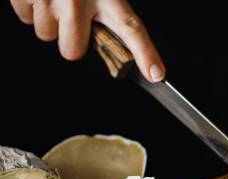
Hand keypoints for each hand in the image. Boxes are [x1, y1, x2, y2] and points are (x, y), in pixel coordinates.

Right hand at [10, 0, 164, 81]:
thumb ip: (110, 14)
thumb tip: (118, 44)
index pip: (130, 27)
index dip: (145, 53)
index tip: (155, 74)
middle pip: (73, 51)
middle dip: (72, 41)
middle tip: (73, 20)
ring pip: (46, 35)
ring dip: (50, 22)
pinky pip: (26, 18)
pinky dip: (31, 8)